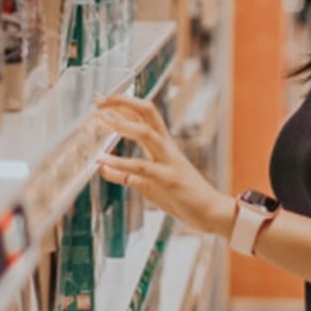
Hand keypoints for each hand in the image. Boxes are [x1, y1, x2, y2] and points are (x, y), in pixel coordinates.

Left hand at [94, 94, 235, 237]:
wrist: (211, 212)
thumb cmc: (182, 196)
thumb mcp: (148, 184)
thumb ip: (126, 174)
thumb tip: (103, 168)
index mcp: (163, 144)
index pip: (142, 115)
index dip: (122, 104)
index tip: (100, 98)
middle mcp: (166, 146)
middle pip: (147, 111)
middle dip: (123, 101)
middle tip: (99, 100)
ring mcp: (168, 160)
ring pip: (146, 133)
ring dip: (122, 124)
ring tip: (99, 119)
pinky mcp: (168, 178)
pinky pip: (142, 167)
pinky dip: (121, 162)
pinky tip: (103, 160)